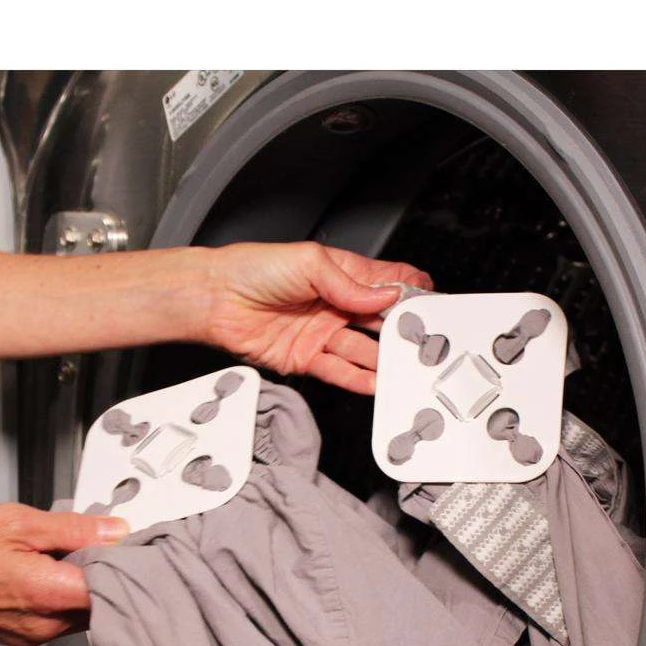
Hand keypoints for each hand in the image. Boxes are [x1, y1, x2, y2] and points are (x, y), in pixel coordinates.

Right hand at [0, 502, 126, 645]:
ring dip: (82, 588)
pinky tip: (45, 574)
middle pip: (101, 604)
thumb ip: (75, 530)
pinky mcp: (21, 637)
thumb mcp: (19, 521)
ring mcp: (32, 636)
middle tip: (99, 544)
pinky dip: (60, 598)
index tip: (130, 544)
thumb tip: (115, 530)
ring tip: (64, 556)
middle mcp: (45, 624)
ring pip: (80, 614)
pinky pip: (57, 620)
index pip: (114, 587)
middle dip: (106, 576)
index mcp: (49, 594)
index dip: (127, 564)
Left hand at [201, 242, 432, 394]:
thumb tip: (386, 294)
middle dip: (402, 331)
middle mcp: (335, 305)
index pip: (387, 283)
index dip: (410, 292)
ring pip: (363, 351)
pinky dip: (359, 380)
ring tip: (404, 369)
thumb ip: (350, 283)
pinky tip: (377, 383)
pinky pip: (339, 371)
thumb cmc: (253, 269)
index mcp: (341, 275)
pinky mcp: (307, 358)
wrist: (216, 299)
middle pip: (380, 321)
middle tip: (424, 343)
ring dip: (384, 360)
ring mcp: (322, 333)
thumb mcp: (309, 263)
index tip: (430, 305)